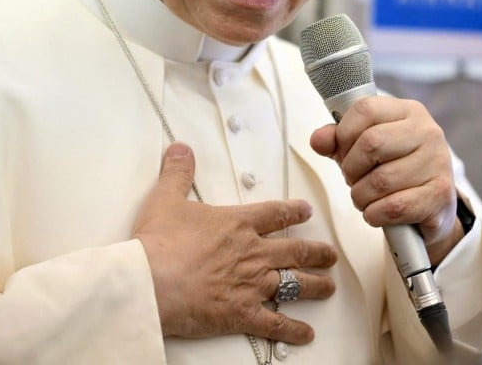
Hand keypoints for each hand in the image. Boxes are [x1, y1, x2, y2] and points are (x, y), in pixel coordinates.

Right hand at [133, 142, 337, 343]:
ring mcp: (252, 284)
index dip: (294, 212)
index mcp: (237, 224)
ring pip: (295, 284)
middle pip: (294, 250)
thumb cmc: (158, 243)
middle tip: (329, 254)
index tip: (306, 212)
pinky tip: (306, 333)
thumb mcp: (166, 198)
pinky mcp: (243, 313)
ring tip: (328, 287)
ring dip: (315, 285)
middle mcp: (252, 253)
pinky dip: (294, 330)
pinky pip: (276, 323)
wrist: (152, 281)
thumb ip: (178, 173)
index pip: (274, 214)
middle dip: (316, 252)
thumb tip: (181, 149)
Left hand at [308, 95, 461, 264]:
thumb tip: (318, 140)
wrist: (431, 206)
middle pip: (371, 143)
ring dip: (360, 196)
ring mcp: (438, 162)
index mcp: (408, 111)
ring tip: (364, 197)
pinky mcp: (440, 194)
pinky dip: (375, 213)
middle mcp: (428, 131)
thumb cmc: (392, 169)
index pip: (365, 109)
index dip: (343, 134)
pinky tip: (376, 212)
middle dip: (351, 168)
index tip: (343, 152)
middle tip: (353, 180)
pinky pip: (394, 206)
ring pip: (381, 180)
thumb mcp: (363, 148)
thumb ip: (337, 140)